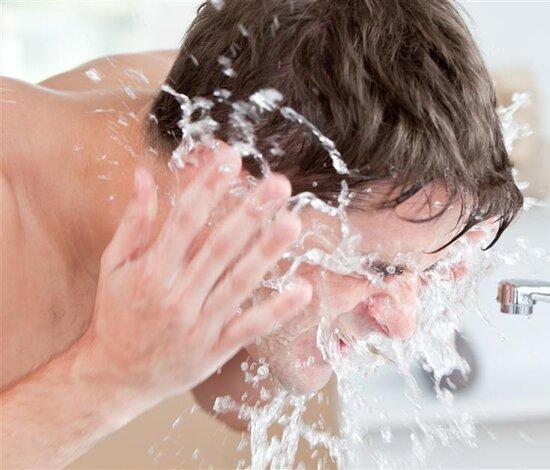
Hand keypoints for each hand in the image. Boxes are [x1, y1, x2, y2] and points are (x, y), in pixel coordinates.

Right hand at [78, 145, 310, 405]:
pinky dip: (277, 310)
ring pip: (238, 283)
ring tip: (293, 223)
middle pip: (219, 247)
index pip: (184, 220)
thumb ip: (133, 221)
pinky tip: (302, 288)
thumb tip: (142, 174)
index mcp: (151, 270)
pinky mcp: (217, 348)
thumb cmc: (117, 315)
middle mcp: (176, 295)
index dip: (208, 186)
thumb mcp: (113, 266)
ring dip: (267, 252)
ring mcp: (199, 324)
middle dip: (250, 213)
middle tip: (278, 184)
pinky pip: (251, 327)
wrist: (115, 377)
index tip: (230, 158)